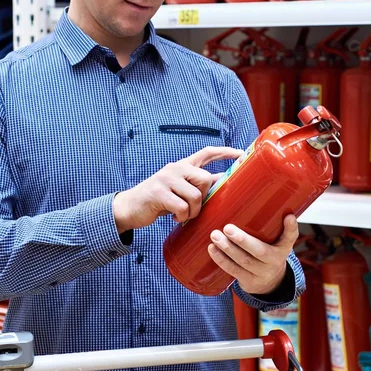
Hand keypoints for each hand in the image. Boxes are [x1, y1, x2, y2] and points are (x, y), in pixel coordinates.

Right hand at [113, 147, 242, 232]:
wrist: (130, 207)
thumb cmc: (159, 200)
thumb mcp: (179, 188)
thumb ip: (197, 184)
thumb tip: (221, 182)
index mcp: (182, 165)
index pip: (206, 153)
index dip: (225, 152)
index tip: (240, 154)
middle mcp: (175, 168)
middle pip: (204, 179)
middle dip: (203, 198)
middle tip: (193, 208)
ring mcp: (166, 179)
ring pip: (195, 196)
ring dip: (192, 212)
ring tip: (183, 216)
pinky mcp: (159, 192)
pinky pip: (182, 208)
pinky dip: (181, 217)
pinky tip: (174, 218)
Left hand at [208, 215, 298, 294]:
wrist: (270, 282)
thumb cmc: (267, 250)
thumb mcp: (275, 238)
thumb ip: (268, 220)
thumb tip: (252, 192)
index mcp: (283, 247)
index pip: (290, 237)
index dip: (291, 228)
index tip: (289, 216)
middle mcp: (275, 261)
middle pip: (260, 251)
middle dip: (243, 240)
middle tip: (227, 228)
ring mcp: (261, 273)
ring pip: (244, 262)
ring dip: (227, 249)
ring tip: (214, 235)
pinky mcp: (248, 281)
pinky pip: (234, 271)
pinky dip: (221, 260)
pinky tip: (212, 249)